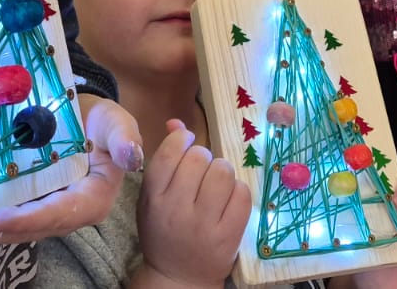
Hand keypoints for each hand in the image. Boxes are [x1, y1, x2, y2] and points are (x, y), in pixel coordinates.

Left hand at [0, 96, 145, 244]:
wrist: (85, 116)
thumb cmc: (100, 121)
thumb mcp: (115, 122)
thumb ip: (123, 137)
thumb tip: (132, 156)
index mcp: (92, 198)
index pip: (58, 214)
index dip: (27, 219)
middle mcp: (68, 213)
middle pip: (28, 229)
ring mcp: (45, 212)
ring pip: (10, 229)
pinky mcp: (28, 206)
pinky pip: (2, 218)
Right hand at [135, 121, 251, 286]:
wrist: (178, 277)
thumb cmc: (163, 231)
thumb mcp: (154, 197)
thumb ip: (163, 160)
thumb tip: (176, 122)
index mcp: (154, 199)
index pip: (168, 153)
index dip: (182, 139)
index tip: (187, 142)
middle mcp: (177, 210)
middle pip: (198, 158)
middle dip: (203, 157)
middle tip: (202, 170)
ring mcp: (204, 224)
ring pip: (223, 171)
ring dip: (222, 171)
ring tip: (217, 184)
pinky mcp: (229, 235)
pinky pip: (242, 193)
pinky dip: (238, 190)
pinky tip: (229, 199)